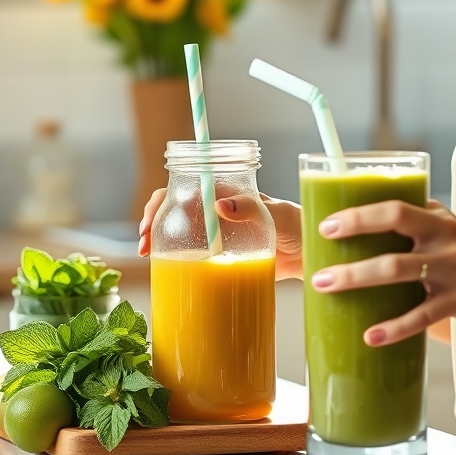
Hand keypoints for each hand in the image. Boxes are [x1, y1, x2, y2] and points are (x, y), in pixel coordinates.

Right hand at [138, 188, 302, 279]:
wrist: (310, 252)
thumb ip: (252, 208)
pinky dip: (175, 257)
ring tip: (148, 254)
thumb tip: (220, 204)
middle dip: (153, 219)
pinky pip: (192, 252)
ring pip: (179, 229)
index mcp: (228, 192)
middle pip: (174, 206)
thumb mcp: (278, 214)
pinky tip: (166, 268)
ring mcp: (217, 233)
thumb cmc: (298, 225)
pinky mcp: (221, 255)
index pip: (187, 186)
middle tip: (145, 242)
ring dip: (158, 238)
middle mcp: (217, 210)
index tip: (152, 219)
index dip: (163, 199)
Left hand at [309, 200, 455, 345]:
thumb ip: (409, 215)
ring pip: (401, 278)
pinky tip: (370, 337)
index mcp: (435, 219)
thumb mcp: (442, 222)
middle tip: (319, 275)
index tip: (327, 226)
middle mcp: (444, 242)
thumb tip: (355, 213)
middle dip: (352, 263)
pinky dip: (395, 328)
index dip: (360, 217)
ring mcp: (453, 273)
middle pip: (393, 249)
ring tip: (329, 293)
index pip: (395, 209)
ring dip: (360, 284)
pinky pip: (421, 317)